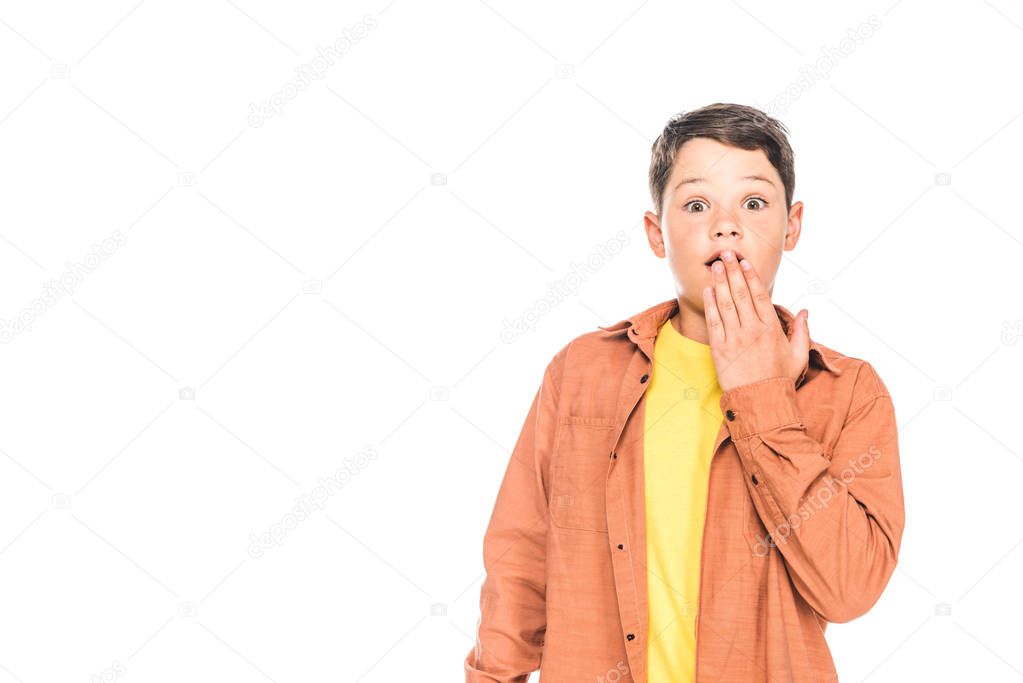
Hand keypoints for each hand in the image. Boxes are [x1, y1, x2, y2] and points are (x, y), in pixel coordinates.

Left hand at [702, 250, 809, 392]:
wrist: (760, 402)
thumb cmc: (780, 379)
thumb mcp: (798, 356)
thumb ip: (802, 332)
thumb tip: (806, 311)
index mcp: (771, 329)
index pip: (760, 295)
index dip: (751, 276)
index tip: (745, 262)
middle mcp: (752, 330)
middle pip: (740, 294)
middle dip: (733, 271)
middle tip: (726, 254)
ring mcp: (734, 339)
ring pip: (725, 304)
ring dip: (720, 282)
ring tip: (716, 266)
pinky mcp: (719, 349)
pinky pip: (713, 322)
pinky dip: (710, 304)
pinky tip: (708, 290)